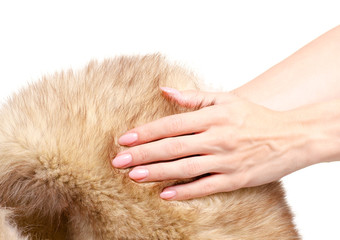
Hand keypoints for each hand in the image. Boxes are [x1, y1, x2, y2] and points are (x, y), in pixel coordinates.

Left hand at [112, 87, 310, 199]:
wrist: (292, 136)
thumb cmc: (255, 116)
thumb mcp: (226, 99)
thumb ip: (194, 96)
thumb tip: (165, 90)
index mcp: (212, 116)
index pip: (171, 124)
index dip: (146, 132)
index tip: (124, 139)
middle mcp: (216, 137)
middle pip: (172, 147)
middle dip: (142, 154)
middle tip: (118, 161)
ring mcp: (225, 160)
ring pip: (184, 167)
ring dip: (157, 173)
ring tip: (133, 176)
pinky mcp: (235, 179)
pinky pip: (206, 186)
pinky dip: (185, 191)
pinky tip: (165, 194)